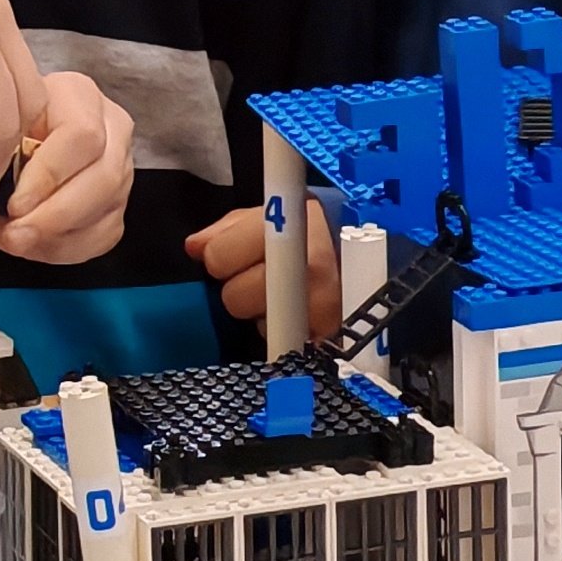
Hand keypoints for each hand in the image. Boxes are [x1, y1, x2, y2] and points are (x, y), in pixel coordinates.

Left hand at [0, 73, 134, 263]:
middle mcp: (111, 126)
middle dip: (55, 215)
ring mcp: (122, 166)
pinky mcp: (118, 203)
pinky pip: (105, 234)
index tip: (12, 204)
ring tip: (17, 242)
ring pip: (107, 209)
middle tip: (14, 236)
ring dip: (58, 235)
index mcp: (77, 94)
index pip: (81, 135)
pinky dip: (68, 248)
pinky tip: (35, 246)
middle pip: (104, 177)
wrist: (2, 149)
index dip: (48, 176)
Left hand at [188, 202, 341, 331]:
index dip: (221, 258)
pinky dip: (285, 332)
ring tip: (282, 294)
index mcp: (289, 224)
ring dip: (264, 313)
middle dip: (241, 289)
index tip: (233, 255)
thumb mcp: (263, 217)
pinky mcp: (331, 333)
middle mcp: (310, 265)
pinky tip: (296, 313)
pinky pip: (286, 344)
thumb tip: (196, 248)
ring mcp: (323, 304)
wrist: (365, 251)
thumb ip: (224, 231)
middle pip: (235, 298)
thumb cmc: (306, 231)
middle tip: (262, 277)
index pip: (219, 257)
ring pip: (261, 325)